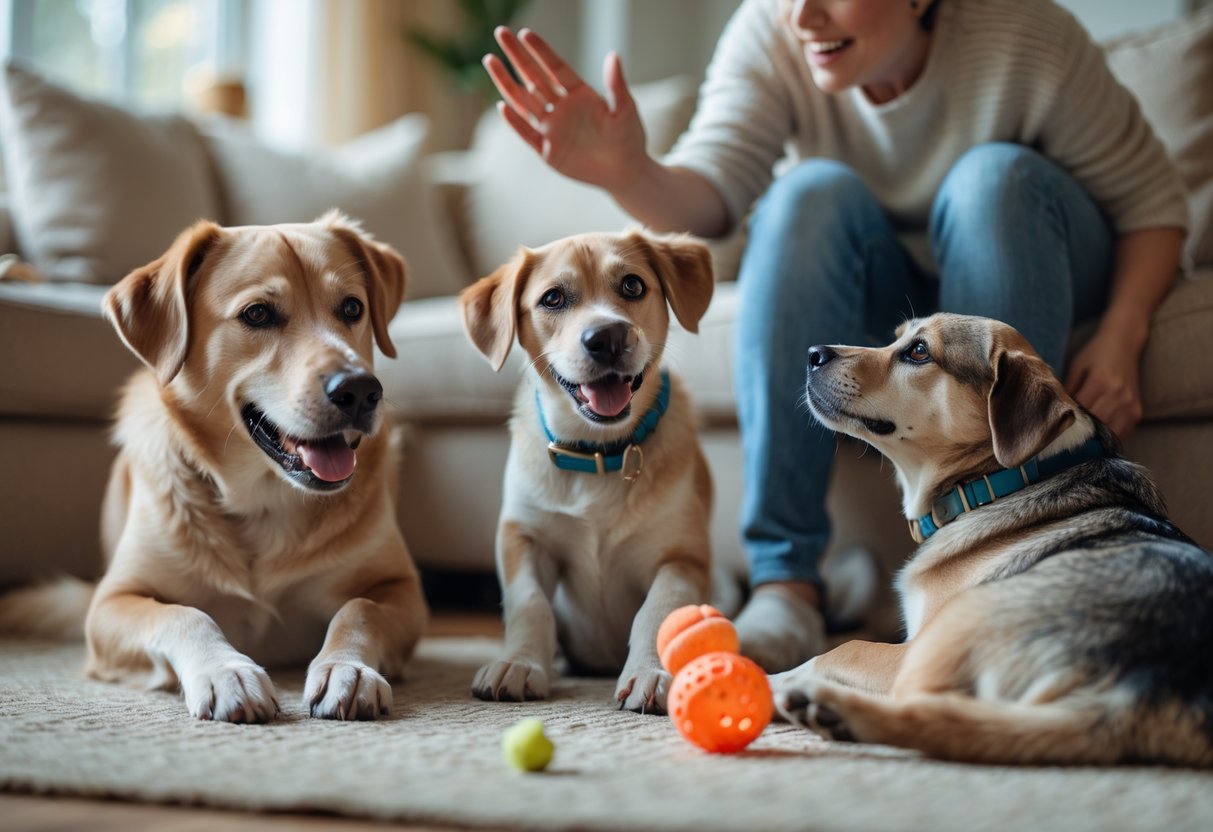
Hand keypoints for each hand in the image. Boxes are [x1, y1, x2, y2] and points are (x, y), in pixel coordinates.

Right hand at [484, 27, 649, 190]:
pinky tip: (502, 106)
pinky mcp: (548, 151)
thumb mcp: (625, 110)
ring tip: (490, 60)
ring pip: (524, 101)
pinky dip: (515, 121)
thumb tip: (613, 55)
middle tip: (500, 32)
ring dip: (507, 82)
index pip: (555, 68)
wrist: (626, 172)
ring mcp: (552, 128)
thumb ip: (616, 85)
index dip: (541, 51)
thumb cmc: (629, 138)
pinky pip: (527, 133)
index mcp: (579, 94)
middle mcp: (562, 108)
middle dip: (517, 56)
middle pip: (534, 77)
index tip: (525, 33)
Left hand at [1064, 325, 1144, 439]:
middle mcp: (1119, 394)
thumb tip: (1056, 413)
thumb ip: (1068, 390)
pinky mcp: (1138, 410)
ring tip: (1082, 440)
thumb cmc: (1096, 353)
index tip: (1058, 429)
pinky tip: (1098, 436)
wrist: (1124, 343)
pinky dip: (1110, 437)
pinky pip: (1123, 432)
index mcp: (1100, 382)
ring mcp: (1130, 404)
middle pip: (1095, 424)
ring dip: (1096, 438)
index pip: (1081, 412)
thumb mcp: (1077, 368)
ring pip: (1110, 433)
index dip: (1069, 422)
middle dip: (1081, 432)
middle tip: (1067, 439)